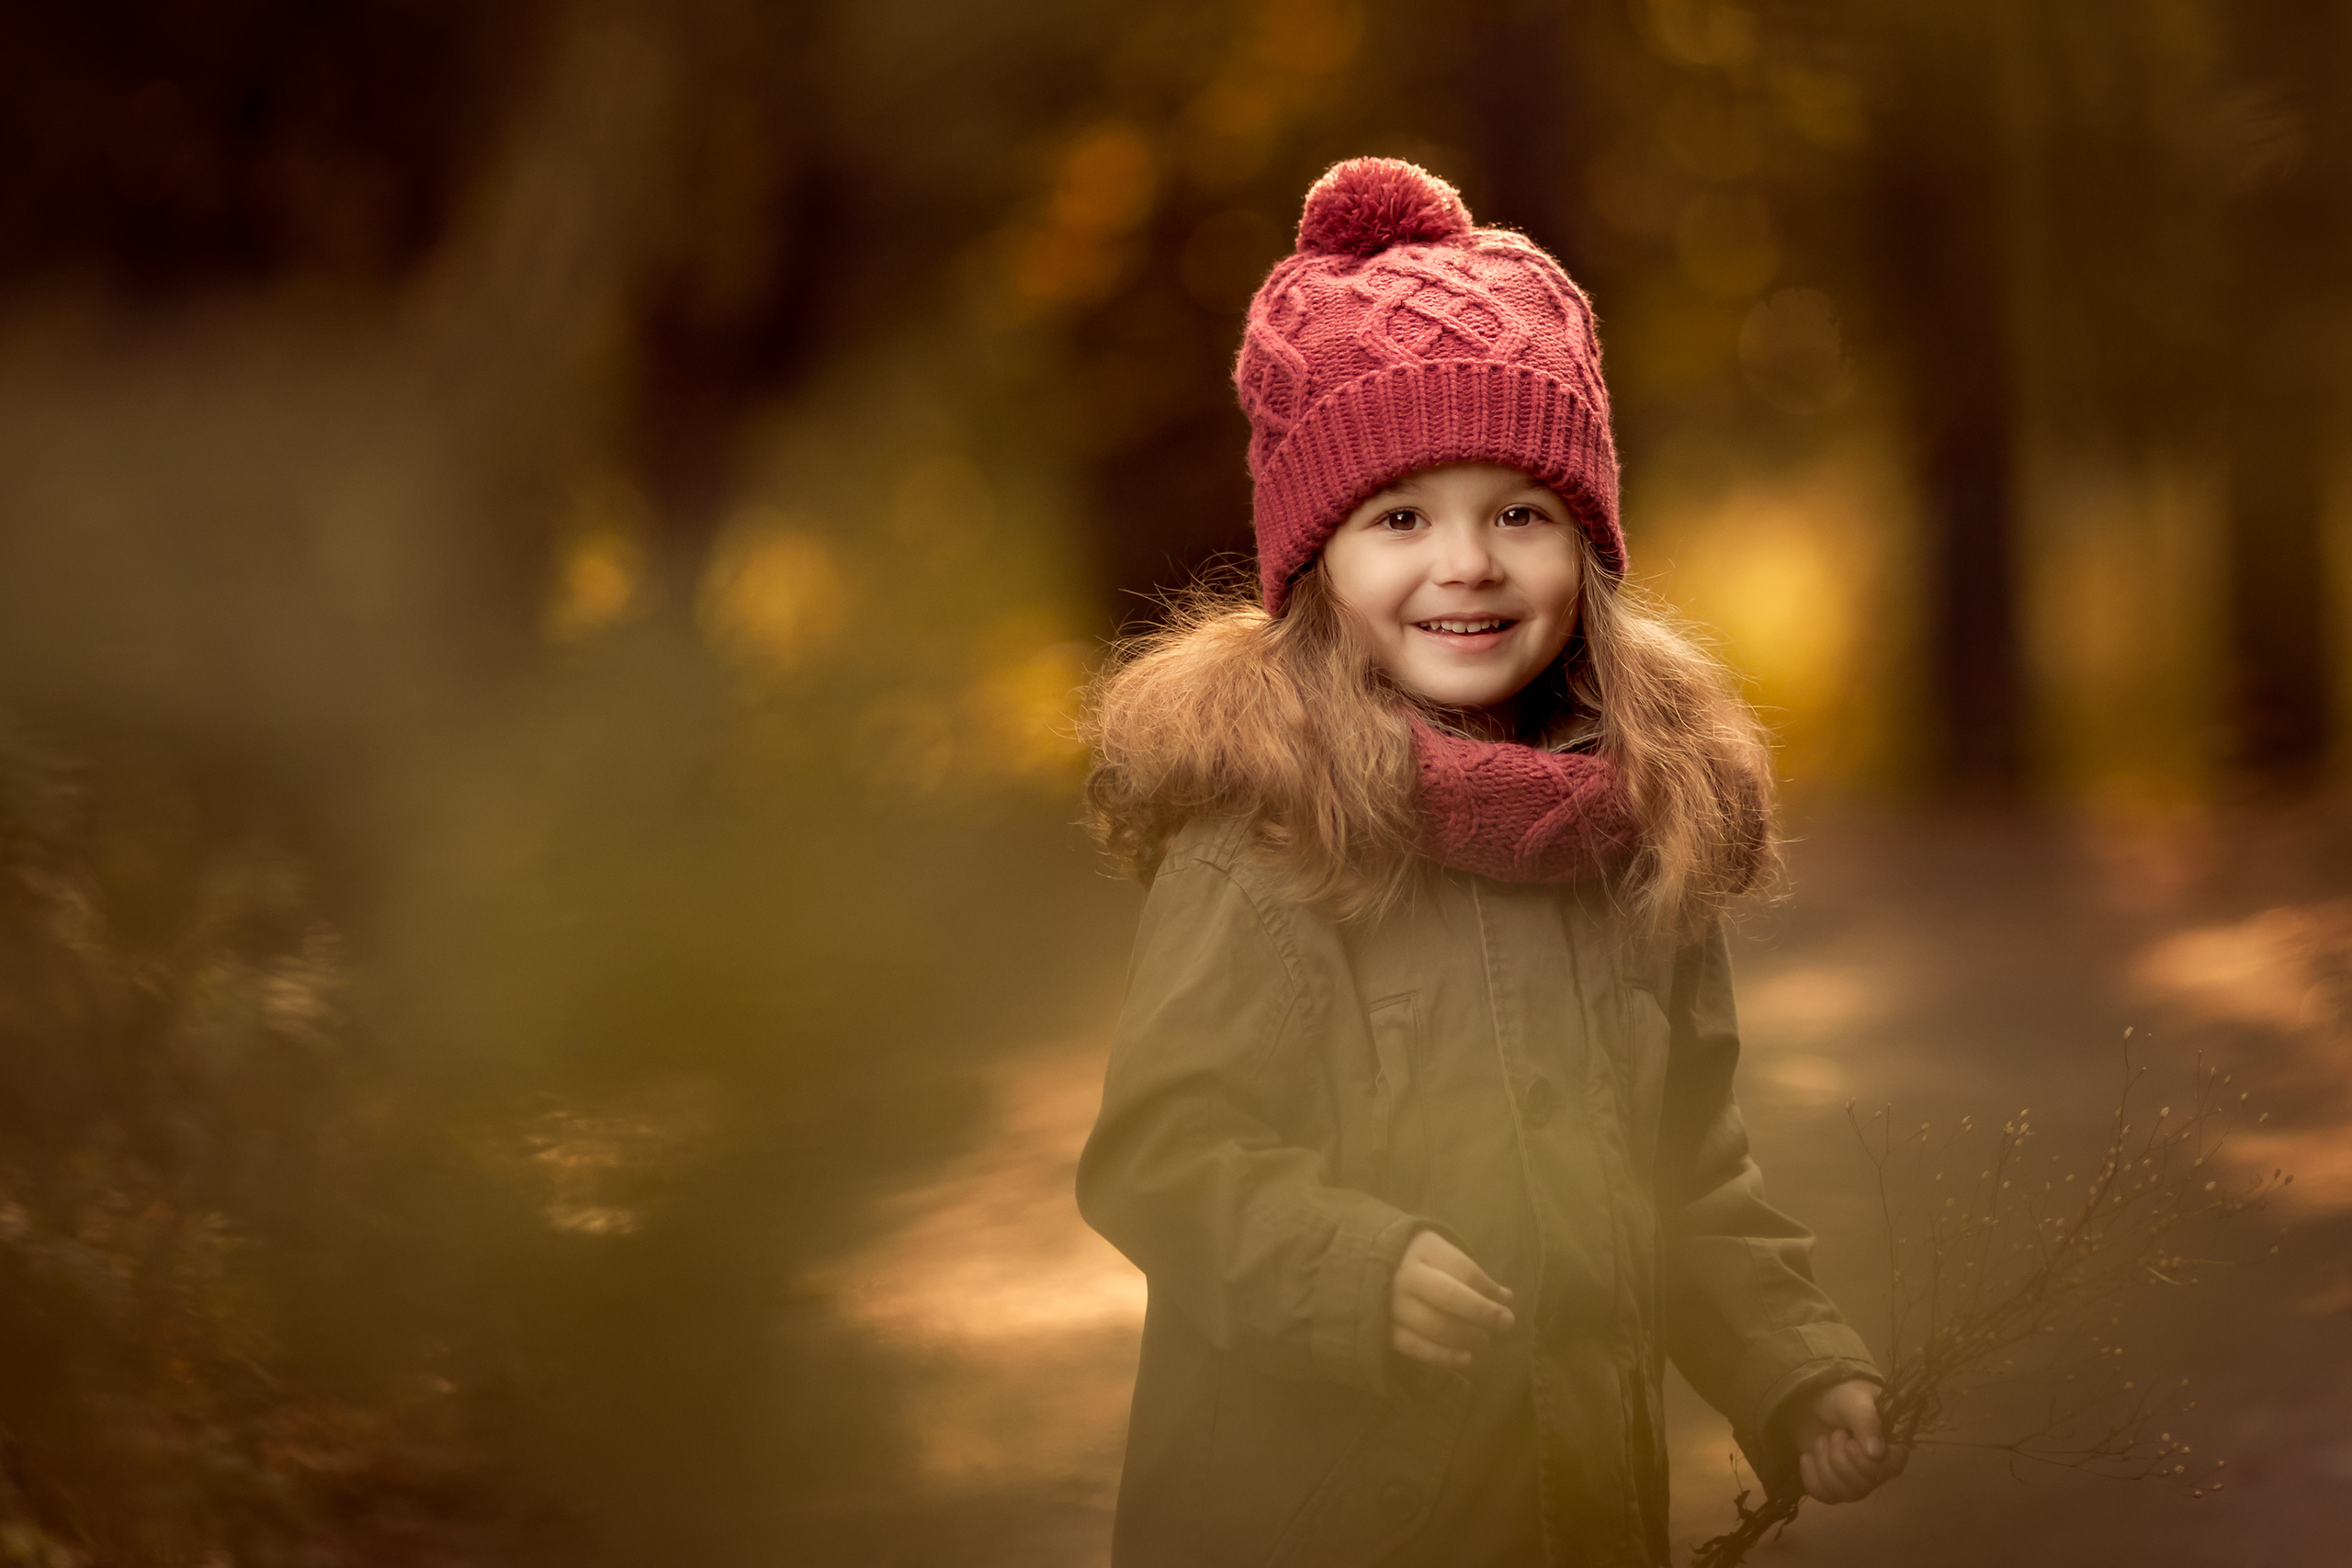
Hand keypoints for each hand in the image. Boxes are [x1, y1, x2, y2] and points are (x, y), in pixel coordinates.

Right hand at [1387, 1228, 1514, 1368]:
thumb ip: (1470, 1273)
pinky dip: (1442, 1356)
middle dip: (1482, 1313)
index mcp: (1422, 1249)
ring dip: (1465, 1336)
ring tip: (1483, 1341)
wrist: (1366, 1263)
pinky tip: (1465, 1359)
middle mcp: (1404, 1275)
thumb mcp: (1440, 1253)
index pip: (1463, 1271)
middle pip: (1450, 1297)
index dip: (1488, 1289)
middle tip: (1506, 1324)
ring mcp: (1391, 1303)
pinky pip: (1415, 1347)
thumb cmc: (1416, 1259)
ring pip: (1434, 1325)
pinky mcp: (1383, 1328)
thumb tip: (1505, 1298)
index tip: (1507, 1301)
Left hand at [1788, 1378, 1907, 1503]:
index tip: (1851, 1443)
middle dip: (1840, 1460)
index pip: (1893, 1468)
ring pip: (1844, 1494)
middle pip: (1864, 1486)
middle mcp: (1877, 1468)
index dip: (1869, 1463)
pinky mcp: (1833, 1484)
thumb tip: (1876, 1454)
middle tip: (1835, 1434)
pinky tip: (1806, 1456)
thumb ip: (1866, 1422)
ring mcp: (1855, 1479)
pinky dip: (1811, 1478)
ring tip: (1821, 1441)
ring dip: (1825, 1466)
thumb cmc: (1841, 1396)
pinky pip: (1825, 1496)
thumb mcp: (1854, 1400)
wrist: (1812, 1402)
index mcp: (1890, 1444)